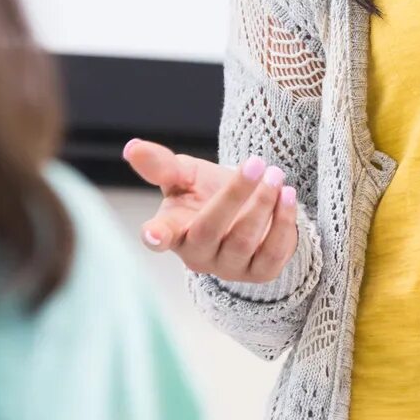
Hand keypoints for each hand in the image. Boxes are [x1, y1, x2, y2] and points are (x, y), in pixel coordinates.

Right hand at [121, 138, 300, 283]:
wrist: (245, 210)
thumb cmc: (204, 193)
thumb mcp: (183, 175)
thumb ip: (161, 165)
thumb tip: (132, 148)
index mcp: (174, 230)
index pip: (160, 235)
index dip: (156, 236)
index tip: (153, 233)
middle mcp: (199, 254)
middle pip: (211, 228)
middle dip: (234, 194)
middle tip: (255, 163)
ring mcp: (229, 267)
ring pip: (244, 241)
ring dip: (263, 205)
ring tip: (276, 175)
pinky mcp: (260, 272)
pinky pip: (273, 252)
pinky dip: (283, 222)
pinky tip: (287, 195)